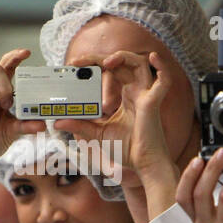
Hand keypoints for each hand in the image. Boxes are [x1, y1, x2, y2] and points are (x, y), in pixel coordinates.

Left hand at [56, 50, 178, 189]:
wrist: (142, 165)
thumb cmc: (126, 150)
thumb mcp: (96, 134)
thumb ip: (79, 125)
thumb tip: (58, 121)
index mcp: (125, 96)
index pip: (110, 71)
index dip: (94, 64)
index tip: (74, 65)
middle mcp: (136, 91)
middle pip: (122, 63)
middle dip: (99, 58)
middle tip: (78, 62)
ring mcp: (146, 95)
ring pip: (140, 64)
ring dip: (123, 57)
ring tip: (106, 63)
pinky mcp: (153, 103)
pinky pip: (164, 81)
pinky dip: (162, 68)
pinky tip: (153, 58)